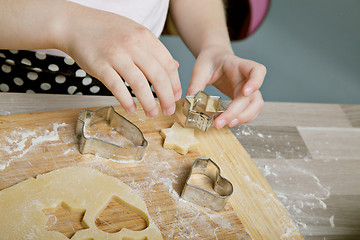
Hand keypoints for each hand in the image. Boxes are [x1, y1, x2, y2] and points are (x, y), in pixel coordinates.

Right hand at [59, 3, 181, 116]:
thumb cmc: (106, 30)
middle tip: (168, 110)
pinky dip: (127, 101)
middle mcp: (133, 44)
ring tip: (153, 113)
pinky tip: (132, 108)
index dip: (175, 84)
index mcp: (145, 36)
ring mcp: (116, 55)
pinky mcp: (100, 65)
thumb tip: (174, 66)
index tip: (177, 96)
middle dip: (167, 98)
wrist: (75, 23)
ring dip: (149, 103)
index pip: (168, 64)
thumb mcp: (135, 33)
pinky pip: (117, 87)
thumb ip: (154, 50)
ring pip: (140, 84)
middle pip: (158, 76)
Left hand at [186, 46, 265, 127]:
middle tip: (222, 122)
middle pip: (253, 96)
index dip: (256, 82)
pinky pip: (250, 111)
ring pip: (256, 106)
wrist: (215, 59)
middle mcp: (247, 78)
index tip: (245, 93)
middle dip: (239, 111)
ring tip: (227, 124)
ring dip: (244, 118)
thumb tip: (188, 101)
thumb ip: (195, 84)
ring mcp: (248, 90)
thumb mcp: (200, 68)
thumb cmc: (210, 61)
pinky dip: (242, 119)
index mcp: (239, 65)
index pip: (257, 70)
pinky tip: (228, 122)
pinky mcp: (244, 99)